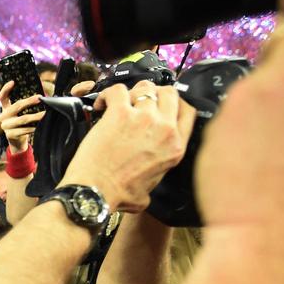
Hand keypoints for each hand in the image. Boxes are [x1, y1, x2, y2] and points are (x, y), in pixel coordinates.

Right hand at [0, 81, 44, 152]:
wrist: (17, 142)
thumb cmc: (21, 124)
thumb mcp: (20, 113)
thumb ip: (25, 104)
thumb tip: (40, 94)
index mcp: (5, 108)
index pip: (2, 97)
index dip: (6, 89)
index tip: (13, 82)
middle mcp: (3, 116)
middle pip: (16, 106)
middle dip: (29, 101)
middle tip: (40, 98)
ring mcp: (6, 126)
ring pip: (23, 119)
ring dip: (36, 116)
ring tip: (45, 113)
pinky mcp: (10, 135)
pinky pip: (25, 129)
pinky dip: (34, 127)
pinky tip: (40, 125)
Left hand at [59, 80, 195, 213]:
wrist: (95, 192)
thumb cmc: (118, 195)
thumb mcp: (150, 191)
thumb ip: (155, 176)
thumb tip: (148, 176)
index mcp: (175, 147)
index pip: (188, 112)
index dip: (175, 104)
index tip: (162, 105)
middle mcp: (164, 130)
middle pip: (169, 94)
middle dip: (155, 93)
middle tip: (138, 101)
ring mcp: (144, 119)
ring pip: (145, 88)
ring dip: (133, 92)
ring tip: (120, 103)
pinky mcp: (120, 113)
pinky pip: (118, 90)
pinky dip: (108, 93)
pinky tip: (101, 104)